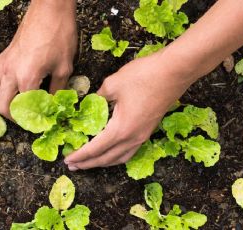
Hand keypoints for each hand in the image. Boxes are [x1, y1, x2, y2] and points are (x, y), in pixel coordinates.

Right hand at [0, 0, 76, 118]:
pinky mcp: (3, 55)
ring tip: (11, 104)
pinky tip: (5, 83)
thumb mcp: (64, 67)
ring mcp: (4, 63)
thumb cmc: (59, 35)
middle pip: (1, 105)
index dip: (32, 120)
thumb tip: (55, 104)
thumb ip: (58, 89)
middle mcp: (10, 73)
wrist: (50, 10)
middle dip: (12, 117)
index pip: (24, 109)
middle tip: (25, 119)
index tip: (40, 123)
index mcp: (26, 79)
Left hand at [64, 52, 193, 169]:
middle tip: (73, 165)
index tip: (67, 160)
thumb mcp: (113, 84)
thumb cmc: (144, 76)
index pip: (95, 149)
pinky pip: (129, 151)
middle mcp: (132, 138)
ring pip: (120, 158)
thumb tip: (90, 103)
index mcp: (121, 129)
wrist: (175, 71)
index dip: (80, 155)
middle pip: (106, 158)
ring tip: (89, 163)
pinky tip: (111, 152)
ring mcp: (143, 136)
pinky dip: (116, 156)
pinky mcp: (149, 130)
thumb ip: (98, 97)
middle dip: (88, 163)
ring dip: (103, 162)